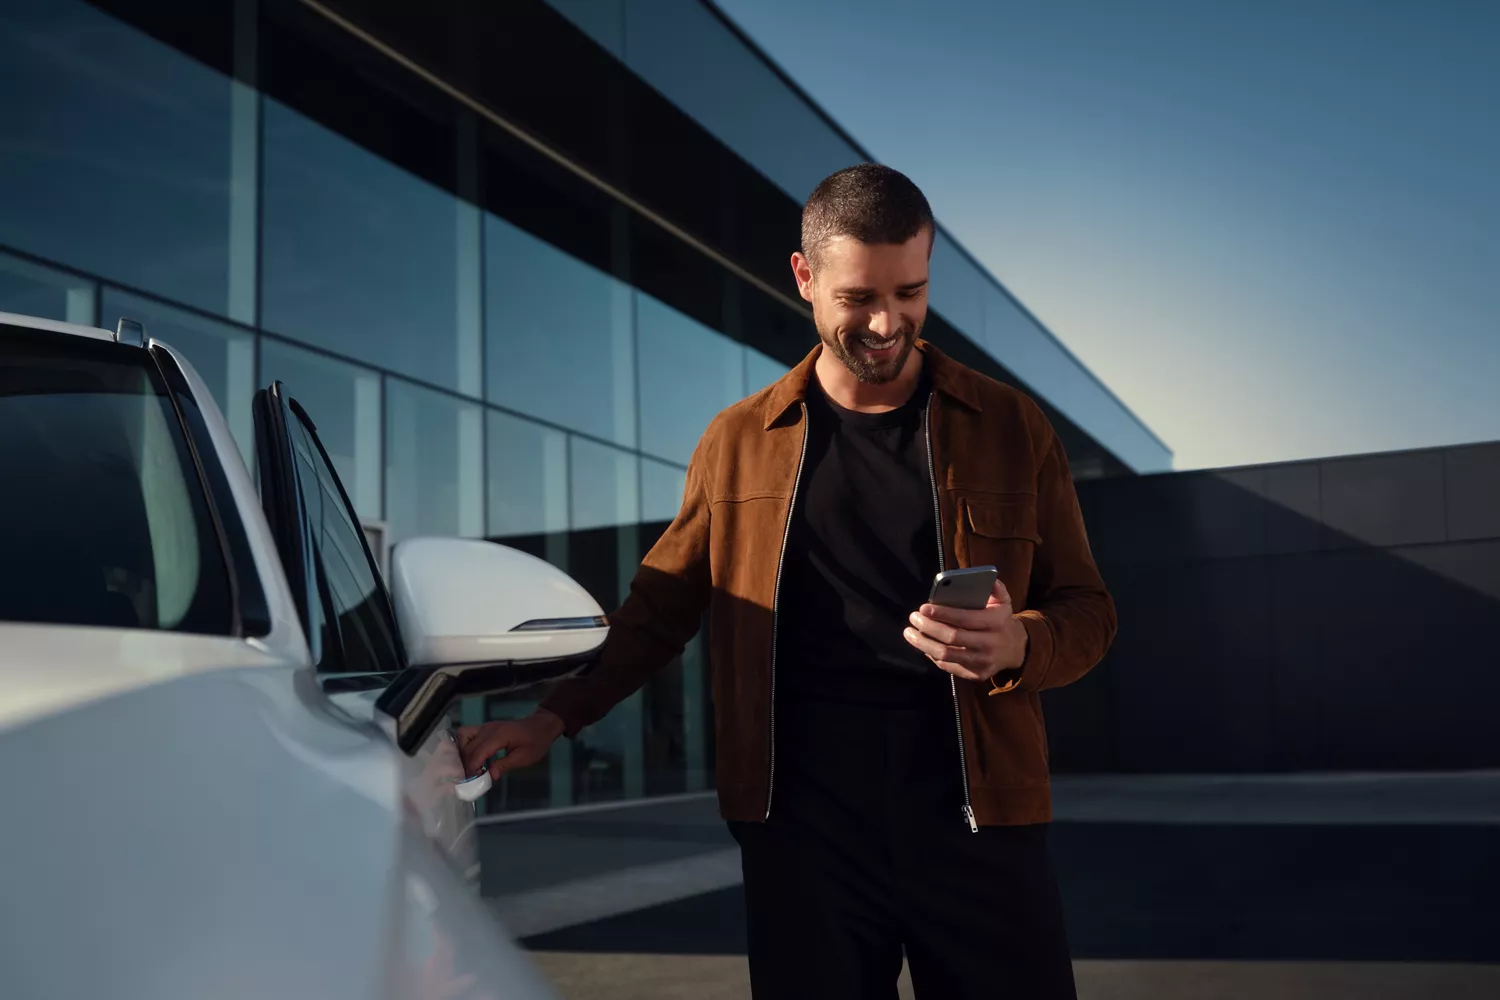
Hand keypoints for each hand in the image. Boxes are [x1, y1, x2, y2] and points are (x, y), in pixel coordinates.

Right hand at [455, 709, 565, 780]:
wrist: (541, 726)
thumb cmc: (536, 742)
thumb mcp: (524, 758)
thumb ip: (504, 765)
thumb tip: (490, 776)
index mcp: (499, 736)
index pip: (477, 753)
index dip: (472, 768)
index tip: (471, 781)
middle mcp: (489, 729)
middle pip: (468, 747)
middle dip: (466, 764)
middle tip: (470, 778)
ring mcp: (486, 726)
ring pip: (463, 737)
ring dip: (462, 753)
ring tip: (469, 767)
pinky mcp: (485, 727)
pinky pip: (468, 734)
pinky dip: (465, 745)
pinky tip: (471, 757)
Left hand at [904, 579, 1028, 683]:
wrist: (1015, 649)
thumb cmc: (1000, 620)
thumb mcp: (1003, 601)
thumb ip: (996, 587)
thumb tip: (987, 577)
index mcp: (995, 623)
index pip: (964, 618)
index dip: (942, 613)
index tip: (923, 608)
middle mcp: (990, 644)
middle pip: (952, 637)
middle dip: (928, 627)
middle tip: (913, 618)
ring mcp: (983, 662)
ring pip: (946, 655)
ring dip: (923, 644)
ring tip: (909, 633)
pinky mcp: (976, 674)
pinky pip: (948, 666)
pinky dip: (932, 655)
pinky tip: (923, 644)